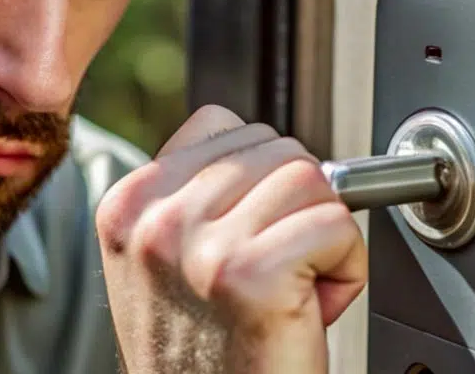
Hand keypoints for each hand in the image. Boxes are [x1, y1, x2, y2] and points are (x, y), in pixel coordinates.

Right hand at [96, 105, 366, 372]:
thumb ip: (193, 197)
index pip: (221, 123)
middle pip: (274, 146)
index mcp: (127, 204)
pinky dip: (347, 268)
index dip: (261, 175)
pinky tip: (312, 307)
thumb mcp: (167, 262)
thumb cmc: (205, 356)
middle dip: (297, 205)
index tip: (257, 227)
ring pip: (310, 177)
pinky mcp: (246, 273)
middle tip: (278, 270)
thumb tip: (265, 148)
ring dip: (324, 235)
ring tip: (294, 288)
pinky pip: (336, 224)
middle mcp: (152, 218)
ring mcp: (194, 243)